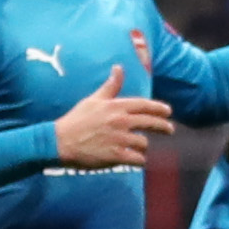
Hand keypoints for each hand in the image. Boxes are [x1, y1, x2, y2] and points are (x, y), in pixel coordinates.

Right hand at [48, 63, 176, 172]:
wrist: (59, 142)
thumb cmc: (76, 120)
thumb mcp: (93, 100)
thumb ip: (110, 86)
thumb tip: (118, 67)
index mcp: (116, 106)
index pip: (145, 105)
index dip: (159, 108)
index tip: (168, 112)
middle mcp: (120, 121)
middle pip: (151, 123)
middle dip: (164, 127)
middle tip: (170, 130)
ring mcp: (119, 139)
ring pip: (144, 143)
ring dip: (142, 147)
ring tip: (138, 148)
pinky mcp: (116, 156)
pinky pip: (138, 159)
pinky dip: (138, 160)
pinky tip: (135, 160)